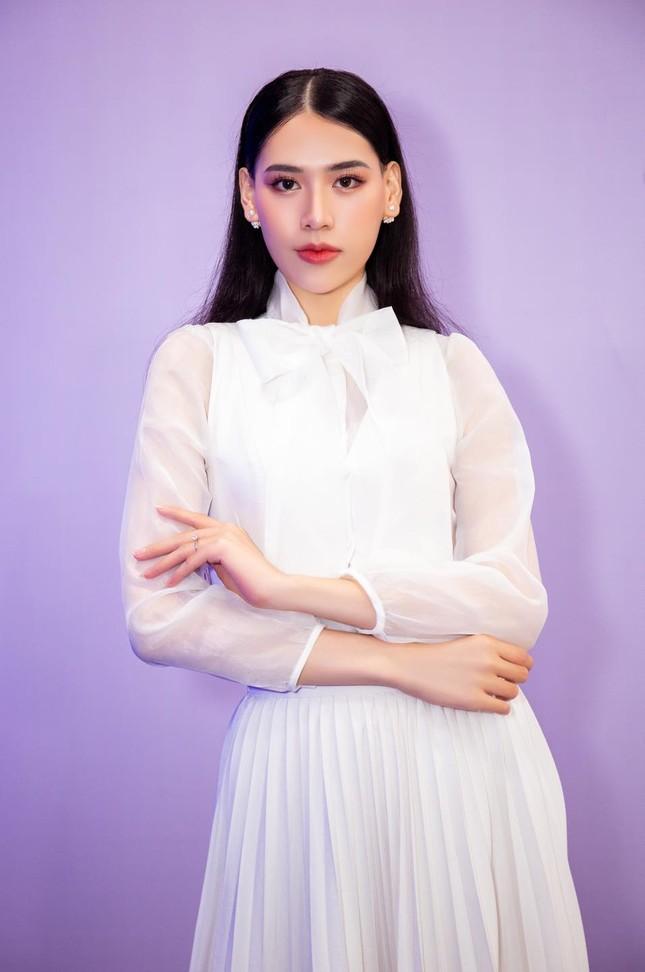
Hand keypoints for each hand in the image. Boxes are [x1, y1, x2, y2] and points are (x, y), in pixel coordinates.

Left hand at [132, 505, 284, 607]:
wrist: (272, 588)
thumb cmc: (252, 583)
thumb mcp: (226, 567)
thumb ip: (210, 560)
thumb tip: (190, 562)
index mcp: (228, 530)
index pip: (197, 519)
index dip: (177, 513)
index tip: (159, 509)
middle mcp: (225, 529)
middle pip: (184, 535)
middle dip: (159, 546)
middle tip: (138, 553)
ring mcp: (224, 536)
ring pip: (185, 548)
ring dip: (163, 562)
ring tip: (146, 572)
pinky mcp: (222, 548)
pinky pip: (193, 560)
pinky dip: (179, 572)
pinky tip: (169, 582)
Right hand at [392, 634, 533, 715]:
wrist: (412, 666)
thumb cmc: (438, 655)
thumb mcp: (468, 642)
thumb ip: (491, 650)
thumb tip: (514, 665)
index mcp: (487, 643)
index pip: (524, 657)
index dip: (523, 665)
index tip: (515, 670)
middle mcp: (488, 660)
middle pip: (523, 675)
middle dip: (516, 680)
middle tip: (503, 682)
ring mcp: (482, 681)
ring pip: (514, 693)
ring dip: (506, 695)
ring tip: (493, 693)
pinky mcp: (474, 700)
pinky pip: (502, 708)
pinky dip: (500, 708)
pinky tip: (489, 703)